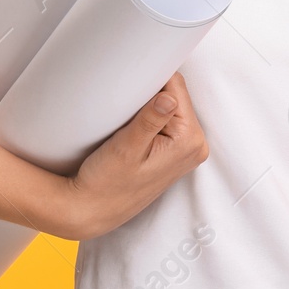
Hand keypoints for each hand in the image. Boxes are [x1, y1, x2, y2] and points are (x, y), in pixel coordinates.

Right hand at [61, 72, 209, 240]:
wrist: (92, 210)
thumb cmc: (106, 183)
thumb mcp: (126, 147)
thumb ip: (150, 120)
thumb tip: (169, 97)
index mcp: (190, 141)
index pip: (177, 88)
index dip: (153, 79)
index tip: (133, 79)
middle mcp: (195, 145)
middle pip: (177, 96)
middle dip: (152, 94)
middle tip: (126, 104)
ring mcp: (186, 149)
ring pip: (170, 107)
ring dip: (149, 106)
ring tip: (127, 120)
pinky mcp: (174, 152)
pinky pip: (166, 121)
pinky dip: (150, 117)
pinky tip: (133, 128)